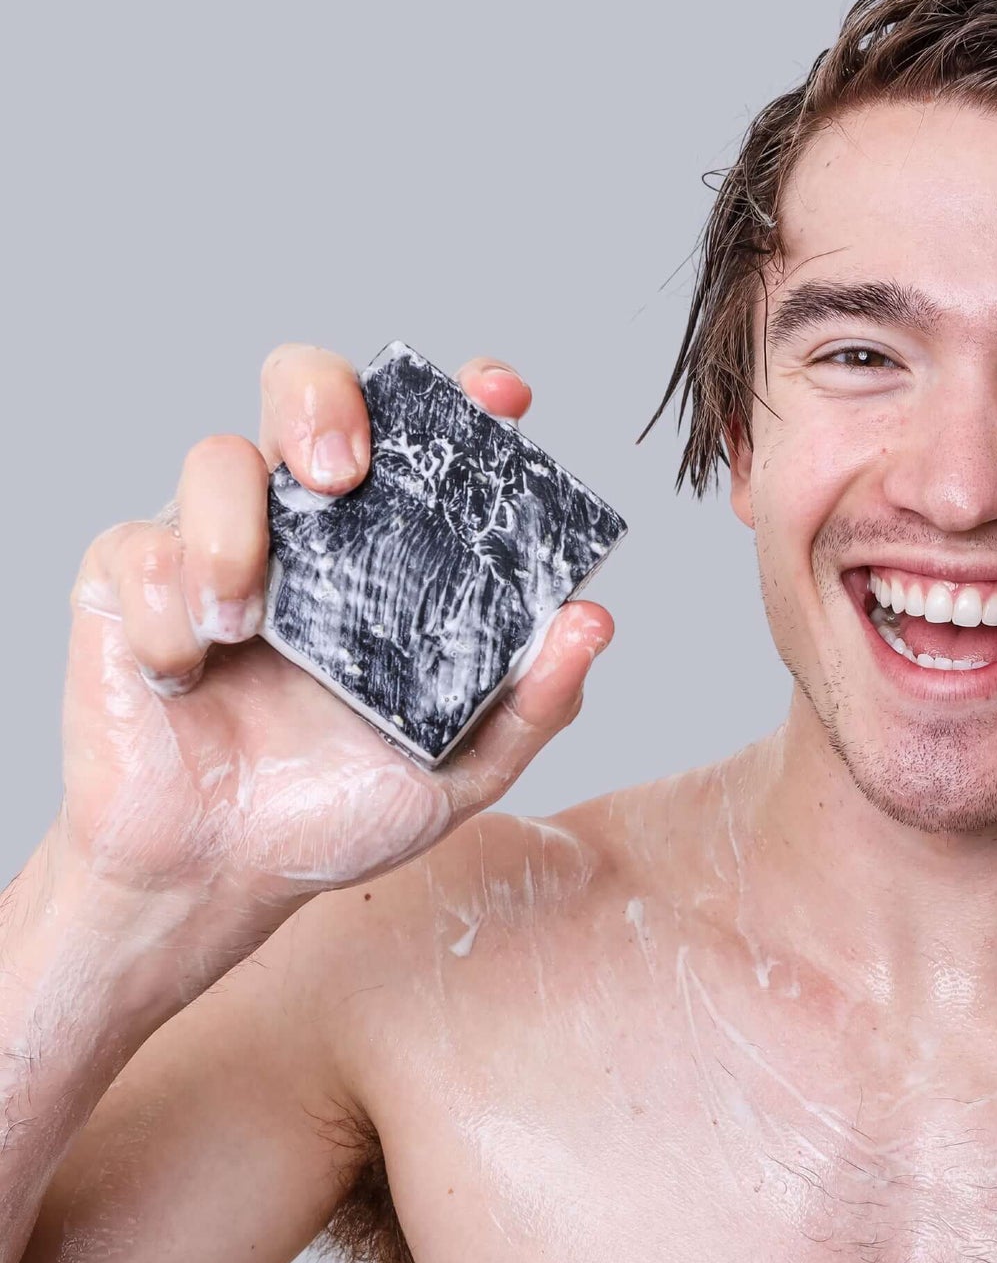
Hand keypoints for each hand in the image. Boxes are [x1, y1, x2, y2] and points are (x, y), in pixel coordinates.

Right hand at [56, 345, 611, 965]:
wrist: (225, 874)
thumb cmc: (343, 805)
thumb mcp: (463, 768)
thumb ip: (533, 702)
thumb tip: (594, 622)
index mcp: (395, 551)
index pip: (428, 437)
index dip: (465, 396)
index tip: (500, 398)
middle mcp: (312, 529)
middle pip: (309, 387)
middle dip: (324, 398)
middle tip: (342, 474)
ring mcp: (220, 544)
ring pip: (217, 456)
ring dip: (233, 531)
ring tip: (249, 626)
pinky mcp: (135, 580)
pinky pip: (143, 548)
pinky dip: (170, 613)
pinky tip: (187, 675)